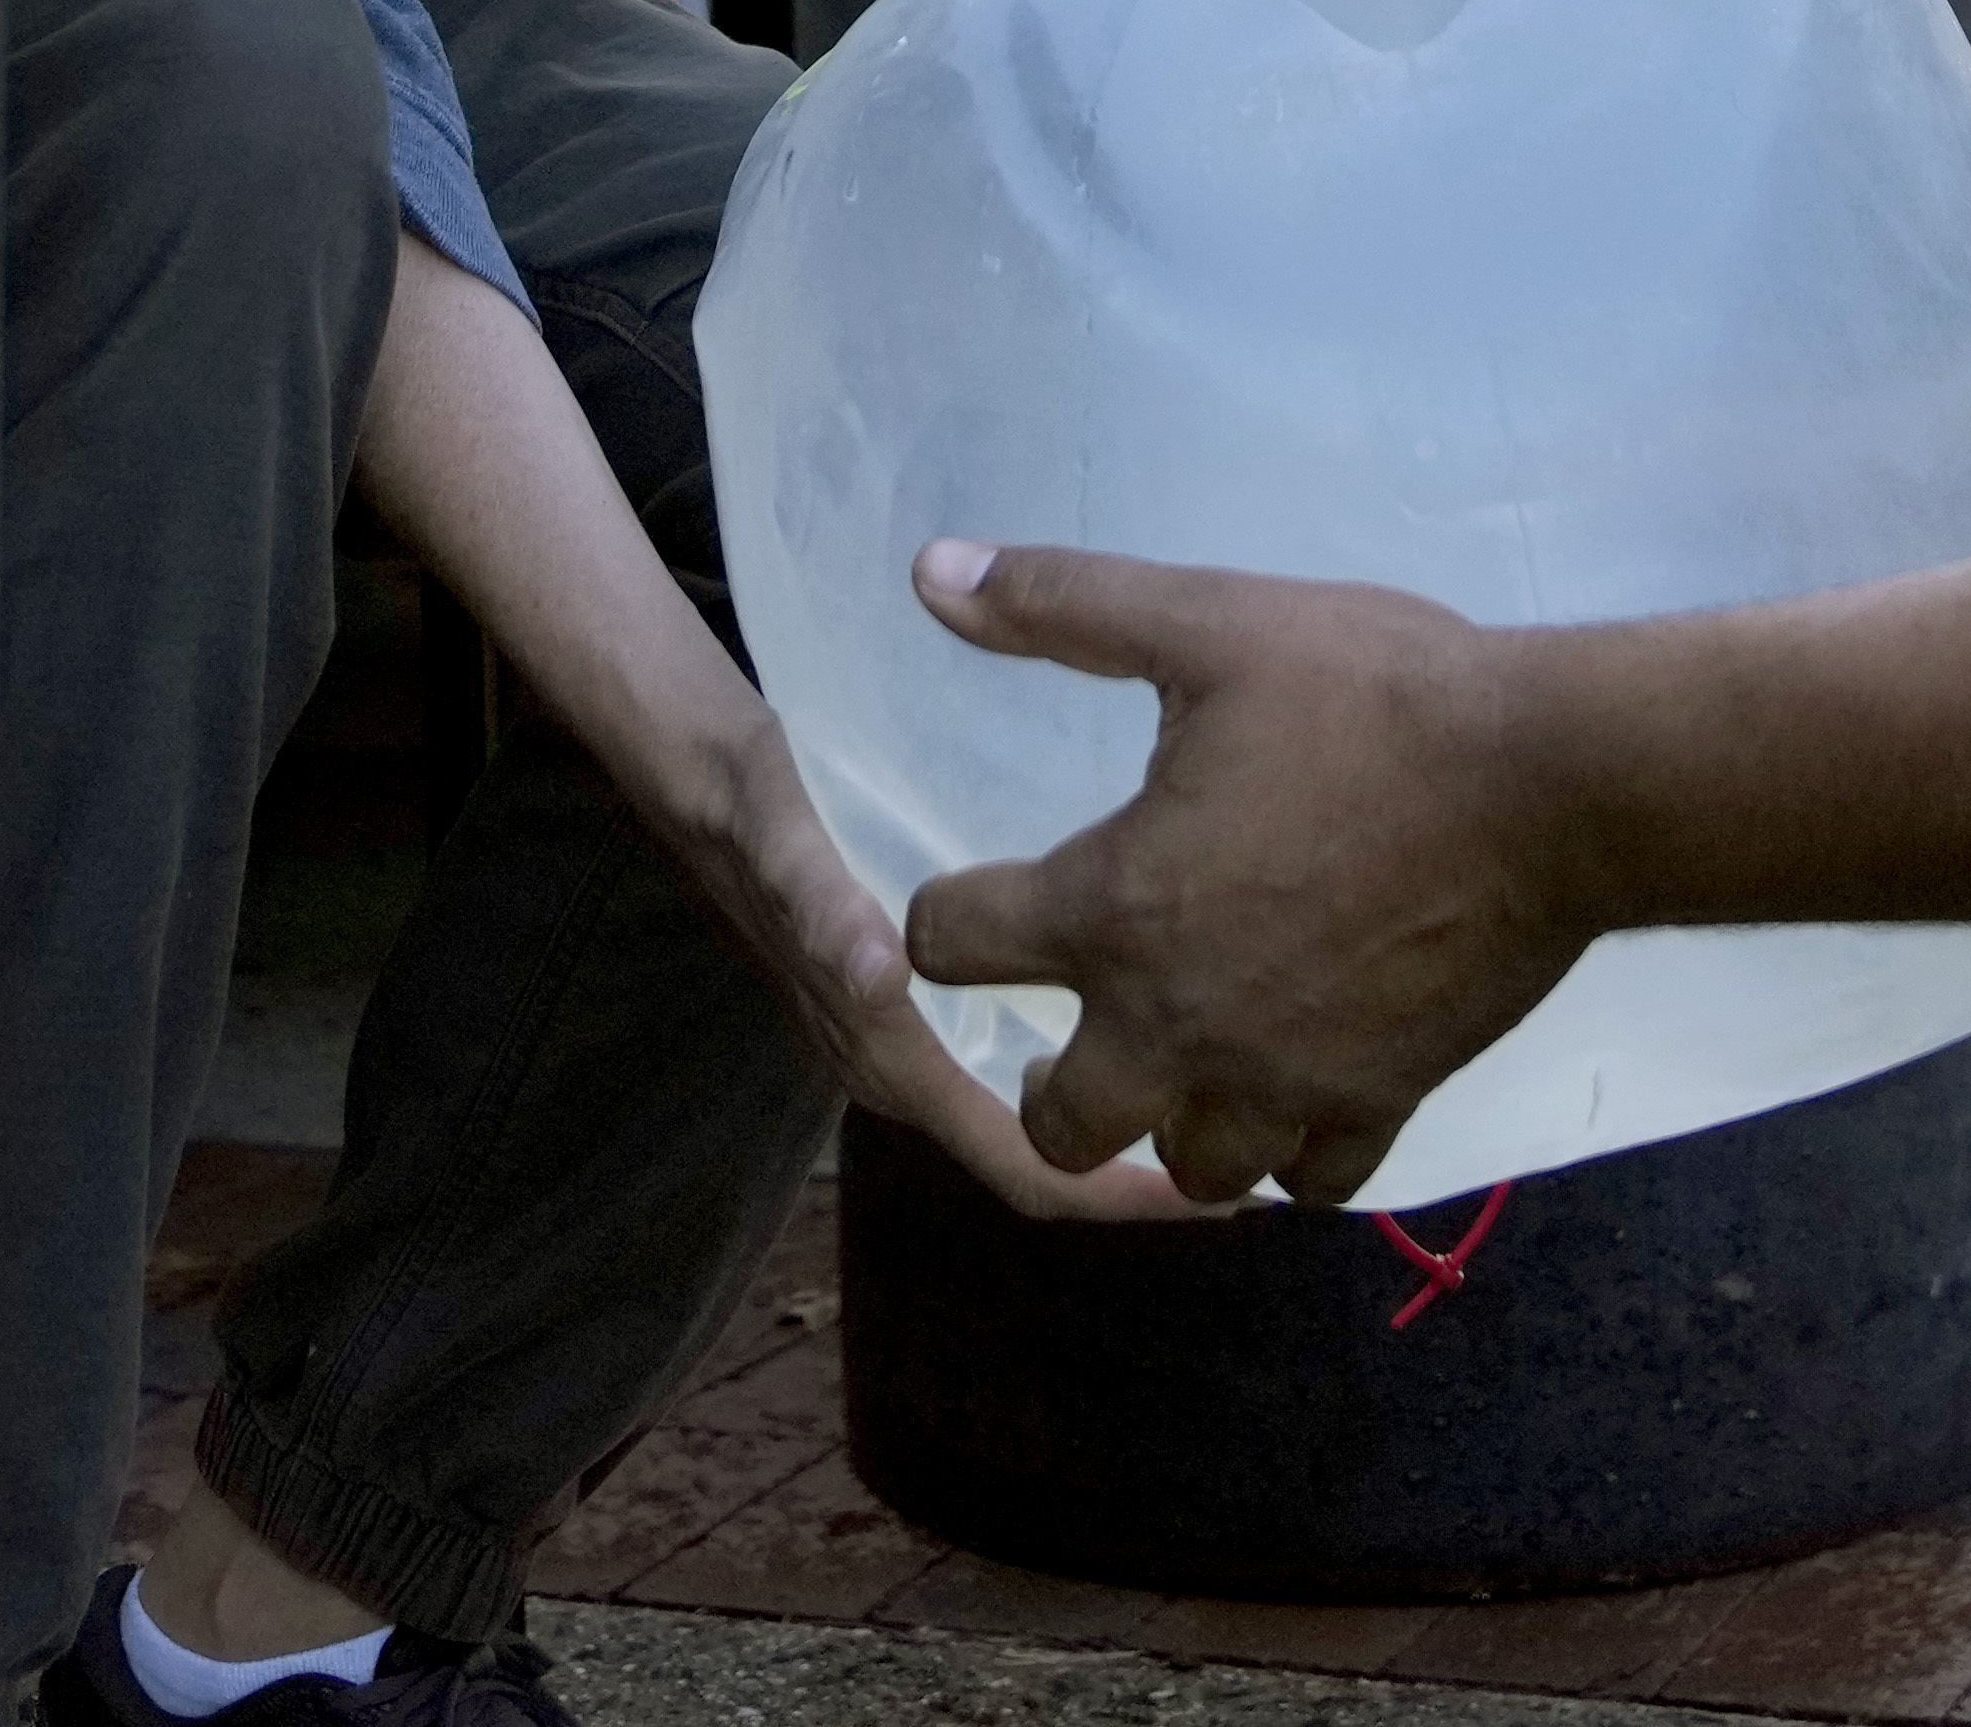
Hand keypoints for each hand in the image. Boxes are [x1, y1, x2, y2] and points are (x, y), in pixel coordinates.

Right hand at [601, 635, 1214, 1225]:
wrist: (695, 772)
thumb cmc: (748, 804)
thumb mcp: (782, 840)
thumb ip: (822, 909)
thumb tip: (881, 974)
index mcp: (889, 1049)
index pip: (1021, 1163)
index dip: (1118, 1194)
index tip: (1218, 1199)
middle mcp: (907, 1061)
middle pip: (1049, 1152)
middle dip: (1151, 1163)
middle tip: (1276, 1133)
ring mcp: (917, 1031)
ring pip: (1041, 1104)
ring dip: (1132, 1107)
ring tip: (1245, 1075)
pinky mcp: (927, 991)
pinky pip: (1024, 1051)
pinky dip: (1101, 1051)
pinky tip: (1169, 1010)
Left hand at [896, 539, 1591, 1208]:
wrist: (1553, 782)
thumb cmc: (1375, 697)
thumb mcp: (1213, 623)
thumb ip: (1065, 603)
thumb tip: (930, 569)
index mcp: (1113, 908)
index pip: (952, 945)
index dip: (952, 915)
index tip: (981, 898)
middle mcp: (1176, 1025)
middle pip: (1059, 1125)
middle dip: (1051, 1085)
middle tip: (1078, 1034)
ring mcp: (1281, 1082)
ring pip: (1189, 1169)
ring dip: (1176, 1125)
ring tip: (1193, 1067)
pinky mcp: (1378, 1102)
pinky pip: (1312, 1181)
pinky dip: (1298, 1150)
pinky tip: (1304, 1087)